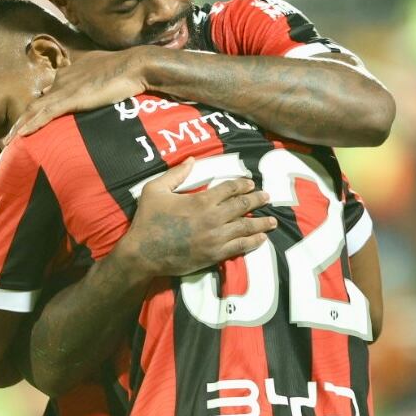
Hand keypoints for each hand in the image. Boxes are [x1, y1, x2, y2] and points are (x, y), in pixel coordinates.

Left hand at [9, 48, 152, 139]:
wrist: (135, 65)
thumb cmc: (125, 69)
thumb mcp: (103, 74)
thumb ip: (94, 81)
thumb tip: (94, 92)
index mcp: (68, 73)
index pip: (46, 94)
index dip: (35, 110)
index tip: (27, 124)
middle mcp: (61, 79)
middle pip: (35, 103)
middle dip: (21, 121)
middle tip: (9, 139)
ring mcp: (65, 88)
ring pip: (34, 110)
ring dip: (19, 127)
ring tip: (6, 143)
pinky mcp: (71, 98)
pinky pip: (45, 114)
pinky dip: (32, 125)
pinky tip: (20, 136)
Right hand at [116, 157, 277, 278]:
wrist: (143, 253)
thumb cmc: (148, 220)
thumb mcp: (155, 190)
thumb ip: (176, 174)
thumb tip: (191, 160)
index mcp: (201, 200)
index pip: (229, 189)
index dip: (242, 185)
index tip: (250, 184)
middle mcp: (213, 218)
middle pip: (242, 206)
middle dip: (257, 200)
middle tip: (267, 197)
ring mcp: (216, 238)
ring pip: (246, 227)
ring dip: (261, 222)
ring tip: (273, 220)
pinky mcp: (215, 255)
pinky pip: (240, 247)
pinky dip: (253, 242)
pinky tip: (261, 238)